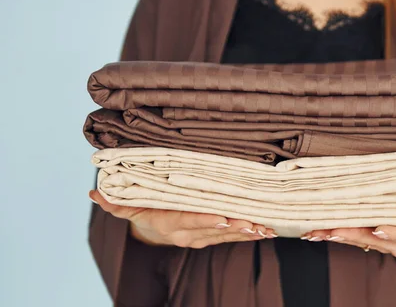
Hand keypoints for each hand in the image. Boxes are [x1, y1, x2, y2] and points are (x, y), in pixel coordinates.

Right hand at [89, 190, 276, 247]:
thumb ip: (114, 203)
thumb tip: (93, 194)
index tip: (221, 217)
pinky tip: (264, 230)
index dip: (204, 220)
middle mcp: (186, 234)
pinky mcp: (210, 238)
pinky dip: (247, 234)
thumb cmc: (145, 212)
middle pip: (212, 230)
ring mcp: (200, 238)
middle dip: (234, 227)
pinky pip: (231, 237)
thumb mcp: (129, 208)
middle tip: (254, 223)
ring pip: (225, 235)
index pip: (188, 220)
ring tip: (265, 228)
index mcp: (169, 223)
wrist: (152, 233)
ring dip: (246, 232)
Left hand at [301, 226, 395, 258]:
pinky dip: (335, 231)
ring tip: (316, 230)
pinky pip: (354, 234)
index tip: (378, 227)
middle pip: (378, 240)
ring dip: (338, 234)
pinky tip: (316, 229)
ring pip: (361, 238)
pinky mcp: (374, 233)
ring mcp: (388, 239)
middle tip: (330, 228)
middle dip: (353, 235)